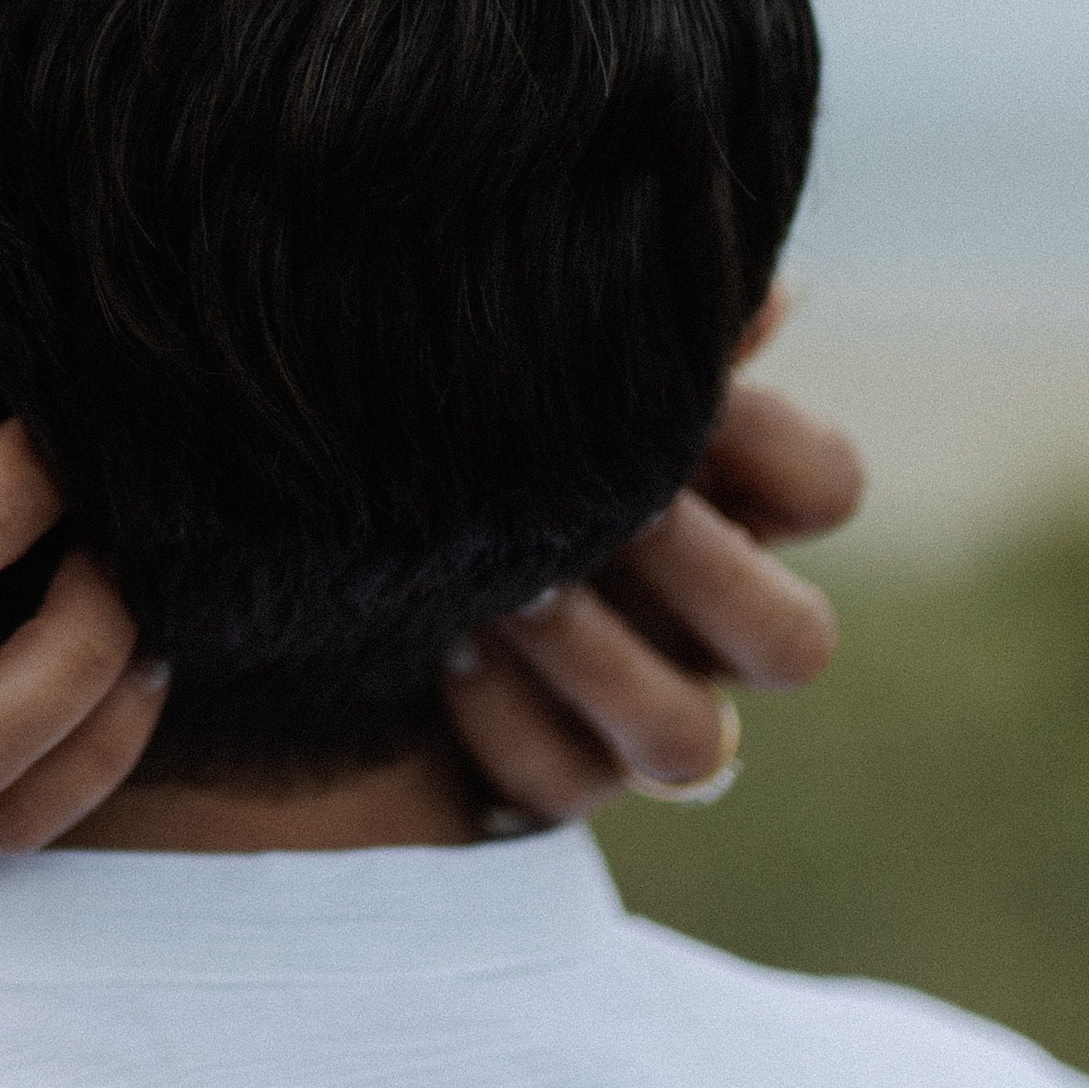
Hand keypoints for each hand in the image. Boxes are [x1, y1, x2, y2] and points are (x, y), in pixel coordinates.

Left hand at [442, 289, 861, 822]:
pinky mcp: (536, 782)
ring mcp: (618, 715)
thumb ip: (626, 329)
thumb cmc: (404, 413)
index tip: (695, 404)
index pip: (824, 488)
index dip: (780, 451)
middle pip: (792, 645)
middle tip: (610, 516)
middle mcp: (684, 621)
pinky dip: (510, 724)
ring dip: (602, 662)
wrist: (264, 531)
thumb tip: (758, 298)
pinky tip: (441, 654)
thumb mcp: (499, 354)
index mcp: (707, 500)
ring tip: (509, 593)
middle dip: (704, 576)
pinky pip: (567, 789)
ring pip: (692, 744)